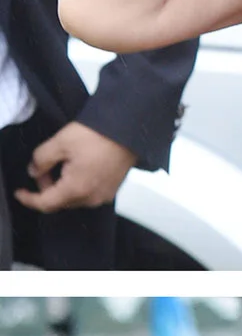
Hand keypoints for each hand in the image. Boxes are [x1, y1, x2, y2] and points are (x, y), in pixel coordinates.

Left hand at [15, 123, 135, 211]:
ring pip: (74, 199)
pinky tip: (77, 169)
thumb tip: (34, 171)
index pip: (45, 204)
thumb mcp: (59, 143)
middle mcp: (91, 198)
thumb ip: (40, 159)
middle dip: (47, 189)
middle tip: (43, 169)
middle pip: (60, 203)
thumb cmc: (96, 136)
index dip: (29, 199)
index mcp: (76, 189)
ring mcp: (104, 196)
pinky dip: (77, 187)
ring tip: (61, 166)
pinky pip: (88, 195)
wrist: (128, 131)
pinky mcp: (112, 190)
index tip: (19, 192)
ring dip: (62, 188)